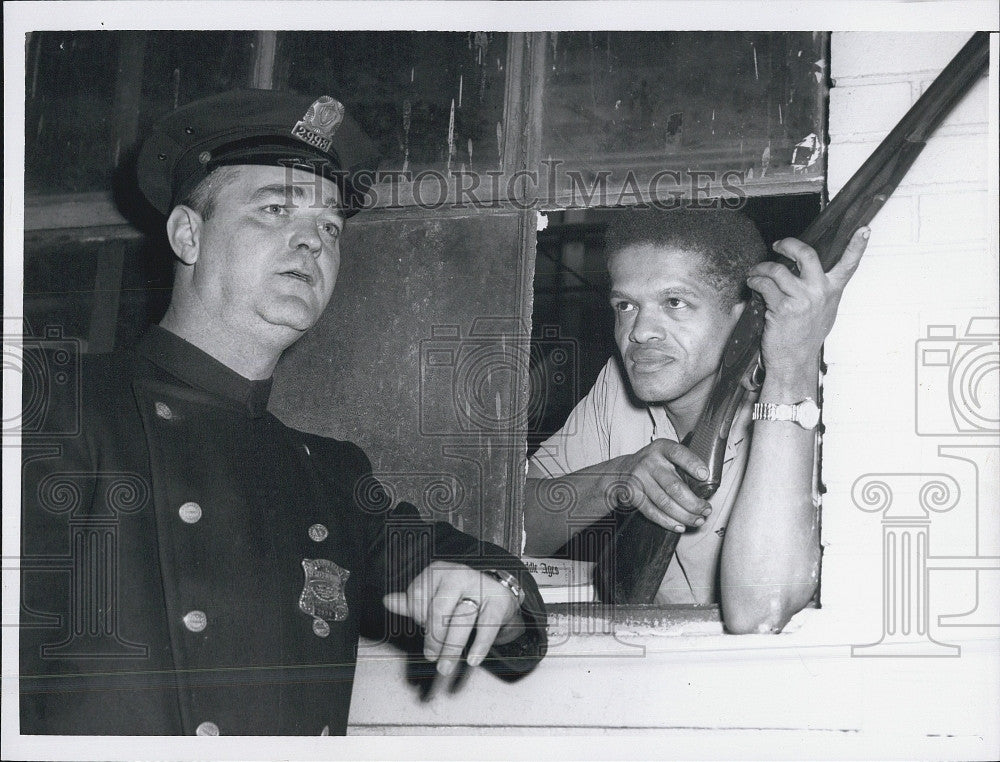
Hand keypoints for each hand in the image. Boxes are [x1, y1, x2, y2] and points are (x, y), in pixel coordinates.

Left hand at [382, 561, 522, 675]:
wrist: (497, 590)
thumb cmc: (459, 596)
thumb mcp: (434, 595)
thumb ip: (412, 602)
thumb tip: (388, 601)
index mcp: (437, 571)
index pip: (418, 596)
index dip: (418, 618)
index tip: (423, 630)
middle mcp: (457, 575)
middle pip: (439, 609)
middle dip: (433, 638)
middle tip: (432, 657)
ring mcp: (479, 587)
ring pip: (461, 619)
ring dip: (451, 648)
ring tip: (445, 666)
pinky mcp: (498, 602)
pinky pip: (487, 625)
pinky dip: (480, 645)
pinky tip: (472, 659)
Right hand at [610, 439, 712, 532]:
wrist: (623, 470)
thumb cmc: (654, 464)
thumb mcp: (666, 455)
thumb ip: (683, 465)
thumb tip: (706, 486)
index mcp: (662, 448)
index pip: (678, 454)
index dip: (692, 464)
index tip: (704, 475)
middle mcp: (649, 462)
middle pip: (674, 486)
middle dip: (694, 503)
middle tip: (706, 510)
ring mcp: (639, 479)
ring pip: (665, 503)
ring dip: (684, 515)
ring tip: (697, 520)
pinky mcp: (633, 495)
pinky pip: (652, 512)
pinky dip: (667, 522)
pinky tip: (680, 525)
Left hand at [747, 227, 868, 380]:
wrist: (794, 360)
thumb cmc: (806, 337)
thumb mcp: (824, 312)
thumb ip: (822, 291)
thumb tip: (809, 274)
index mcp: (832, 291)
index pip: (849, 265)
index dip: (857, 246)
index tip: (864, 230)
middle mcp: (820, 292)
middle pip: (807, 255)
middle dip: (789, 244)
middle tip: (778, 244)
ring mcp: (802, 299)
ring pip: (778, 270)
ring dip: (762, 267)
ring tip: (755, 272)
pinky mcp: (783, 307)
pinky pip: (765, 285)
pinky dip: (755, 281)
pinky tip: (752, 283)